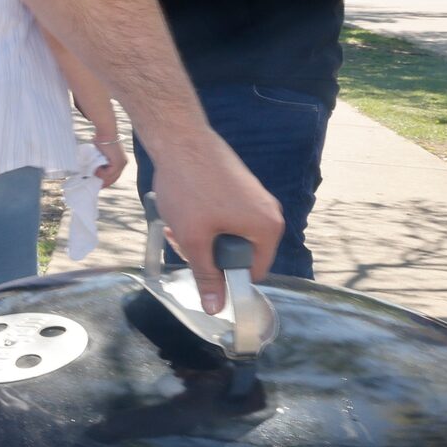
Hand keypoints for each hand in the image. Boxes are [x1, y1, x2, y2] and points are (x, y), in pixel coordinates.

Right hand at [91, 133, 128, 187]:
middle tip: (96, 186)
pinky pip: (109, 173)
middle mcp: (123, 163)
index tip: (99, 184)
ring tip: (93, 172)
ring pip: (111, 177)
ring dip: (101, 176)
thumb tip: (94, 170)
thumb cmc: (101, 140)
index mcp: (121, 161)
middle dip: (105, 183)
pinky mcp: (118, 163)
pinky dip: (101, 173)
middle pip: (114, 178)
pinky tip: (96, 169)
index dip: (107, 181)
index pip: (115, 175)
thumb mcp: (101, 153)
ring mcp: (122, 163)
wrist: (105, 133)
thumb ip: (100, 161)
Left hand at [146, 128, 283, 310]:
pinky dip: (203, 219)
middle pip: (240, 253)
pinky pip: (225, 216)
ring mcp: (255, 198)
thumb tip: (215, 307)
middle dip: (208, 253)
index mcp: (268, 229)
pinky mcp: (239, 187)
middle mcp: (269, 213)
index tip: (200, 271)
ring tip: (177, 224)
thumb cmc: (190, 187)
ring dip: (201, 236)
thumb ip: (206, 275)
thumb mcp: (195, 239)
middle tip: (182, 242)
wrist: (180, 139)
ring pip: (228, 234)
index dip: (225, 278)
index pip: (254, 272)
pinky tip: (182, 210)